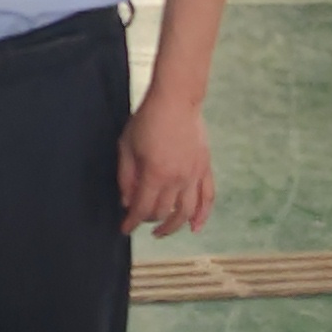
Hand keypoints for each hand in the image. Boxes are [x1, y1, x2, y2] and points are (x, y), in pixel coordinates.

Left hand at [118, 93, 214, 237]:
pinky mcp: (204, 168)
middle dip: (148, 220)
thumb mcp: (127, 146)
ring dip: (174, 227)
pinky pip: (207, 197)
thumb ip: (126, 177)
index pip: (142, 209)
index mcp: (155, 174)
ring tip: (162, 231)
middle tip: (139, 220)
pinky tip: (195, 227)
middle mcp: (177, 179)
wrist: (177, 100)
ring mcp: (194, 174)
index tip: (124, 228)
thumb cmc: (148, 119)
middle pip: (163, 212)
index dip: (131, 222)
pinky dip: (202, 215)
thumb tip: (127, 202)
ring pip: (186, 212)